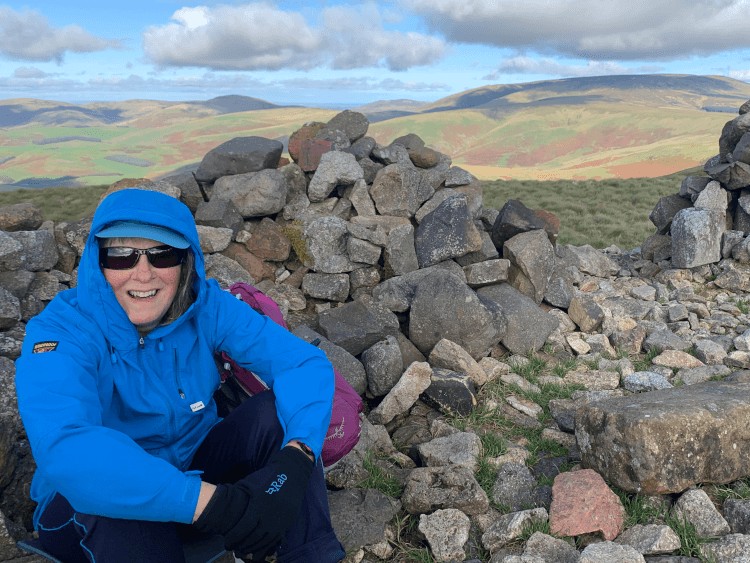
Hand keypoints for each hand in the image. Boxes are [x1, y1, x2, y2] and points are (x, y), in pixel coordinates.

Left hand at [194, 446, 313, 555]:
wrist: (292, 474)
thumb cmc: (267, 477)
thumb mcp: (250, 482)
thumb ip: (237, 494)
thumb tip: (221, 503)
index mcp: (258, 505)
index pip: (242, 528)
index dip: (233, 538)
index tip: (226, 542)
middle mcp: (270, 516)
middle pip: (253, 538)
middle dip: (240, 546)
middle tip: (232, 549)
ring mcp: (280, 521)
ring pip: (264, 542)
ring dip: (252, 548)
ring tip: (242, 551)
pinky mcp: (287, 523)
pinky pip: (275, 540)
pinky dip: (265, 547)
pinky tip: (257, 549)